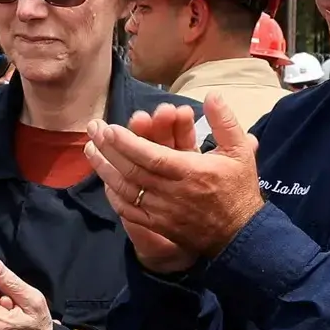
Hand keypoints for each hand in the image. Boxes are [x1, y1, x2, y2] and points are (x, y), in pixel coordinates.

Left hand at [85, 95, 264, 264]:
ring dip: (104, 168)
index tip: (110, 129)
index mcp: (191, 172)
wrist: (240, 234)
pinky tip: (103, 180)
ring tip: (89, 149)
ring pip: (125, 188)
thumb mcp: (240, 151)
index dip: (128, 143)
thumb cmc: (238, 188)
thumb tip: (212, 95)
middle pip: (132, 170)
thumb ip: (225, 123)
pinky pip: (128, 209)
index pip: (151, 156)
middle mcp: (172, 192)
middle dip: (109, 148)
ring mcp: (161, 210)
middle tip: (93, 129)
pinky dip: (113, 195)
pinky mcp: (155, 224)